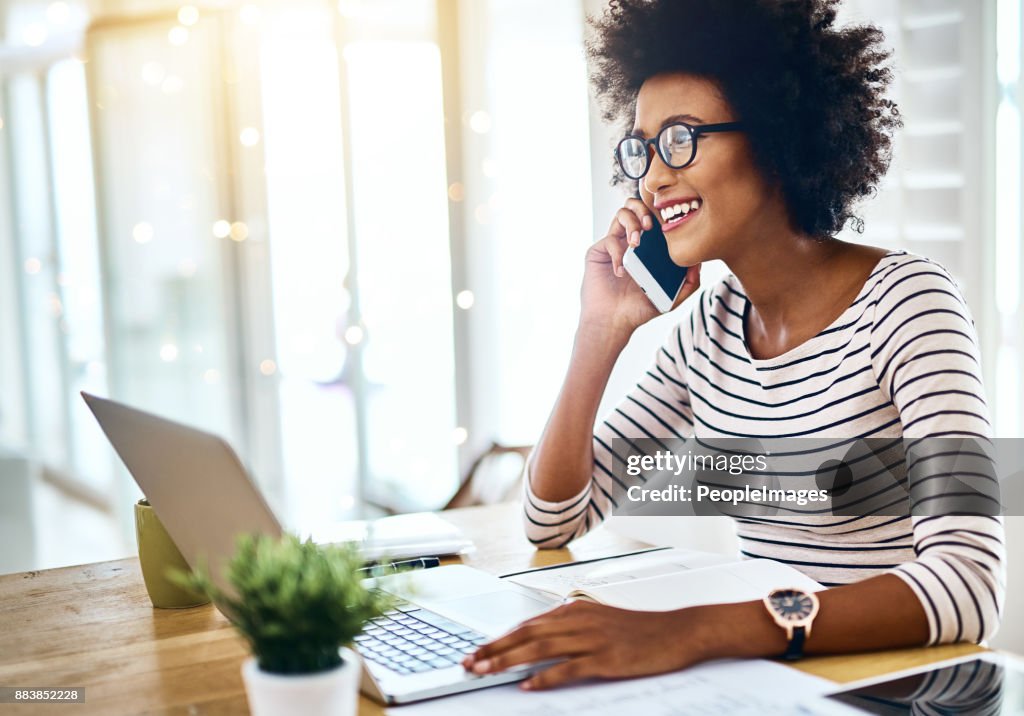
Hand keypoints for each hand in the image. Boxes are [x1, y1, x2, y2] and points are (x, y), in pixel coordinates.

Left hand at [461, 601, 707, 689]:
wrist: (678, 631)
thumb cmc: (640, 628)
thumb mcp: (600, 618)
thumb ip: (571, 624)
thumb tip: (540, 632)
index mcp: (574, 610)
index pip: (527, 624)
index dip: (499, 638)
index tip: (477, 649)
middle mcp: (579, 620)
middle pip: (526, 634)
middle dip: (494, 649)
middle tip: (469, 662)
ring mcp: (592, 639)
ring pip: (540, 648)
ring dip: (509, 660)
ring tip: (485, 671)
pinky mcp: (606, 659)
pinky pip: (569, 668)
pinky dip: (545, 677)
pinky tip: (528, 685)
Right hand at [580, 198, 701, 337]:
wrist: (612, 322)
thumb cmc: (639, 310)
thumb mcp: (671, 299)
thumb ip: (689, 283)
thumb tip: (699, 262)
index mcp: (648, 246)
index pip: (654, 217)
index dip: (660, 213)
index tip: (668, 223)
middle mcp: (630, 241)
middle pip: (635, 206)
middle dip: (643, 209)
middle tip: (649, 225)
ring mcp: (614, 244)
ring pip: (621, 214)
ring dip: (631, 224)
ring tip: (636, 244)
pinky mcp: (598, 251)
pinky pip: (609, 240)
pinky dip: (617, 253)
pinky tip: (622, 272)